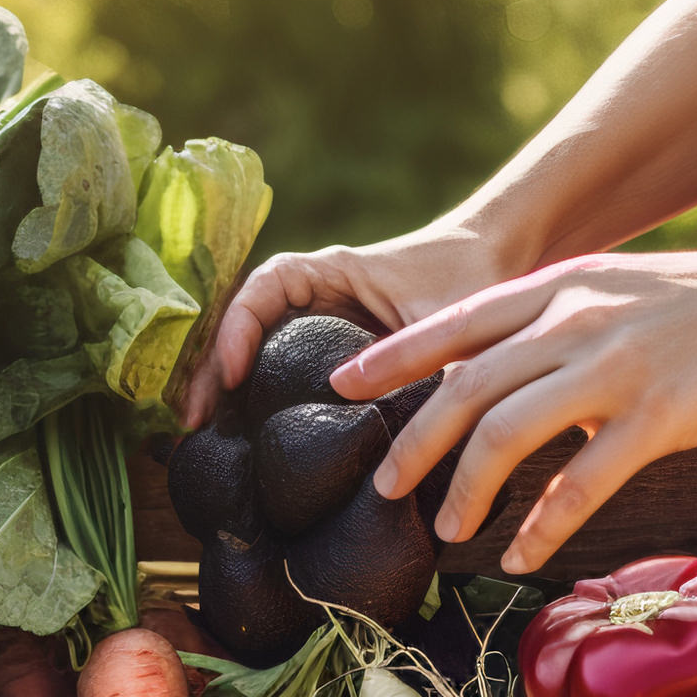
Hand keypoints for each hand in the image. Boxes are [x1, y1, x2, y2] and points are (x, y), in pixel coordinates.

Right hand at [180, 222, 518, 425]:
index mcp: (335, 271)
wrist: (501, 260)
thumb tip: (408, 431)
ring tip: (202, 435)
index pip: (265, 288)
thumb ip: (427, 362)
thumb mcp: (451, 322)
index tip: (237, 374)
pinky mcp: (336, 352)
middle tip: (194, 423)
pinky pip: (282, 366)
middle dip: (214, 370)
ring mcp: (323, 323)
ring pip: (255, 348)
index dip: (240, 328)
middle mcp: (319, 294)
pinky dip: (256, 395)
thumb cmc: (476, 276)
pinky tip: (243, 434)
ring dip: (225, 387)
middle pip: (244, 324)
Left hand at [328, 249, 696, 571]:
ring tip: (446, 531)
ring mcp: (615, 367)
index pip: (454, 322)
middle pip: (464, 385)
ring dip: (465, 489)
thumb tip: (508, 371)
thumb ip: (558, 322)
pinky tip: (520, 555)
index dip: (391, 356)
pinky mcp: (659, 416)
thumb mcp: (619, 290)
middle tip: (382, 487)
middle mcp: (575, 320)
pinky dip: (541, 525)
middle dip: (412, 442)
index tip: (342, 385)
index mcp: (561, 287)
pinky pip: (581, 482)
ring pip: (506, 432)